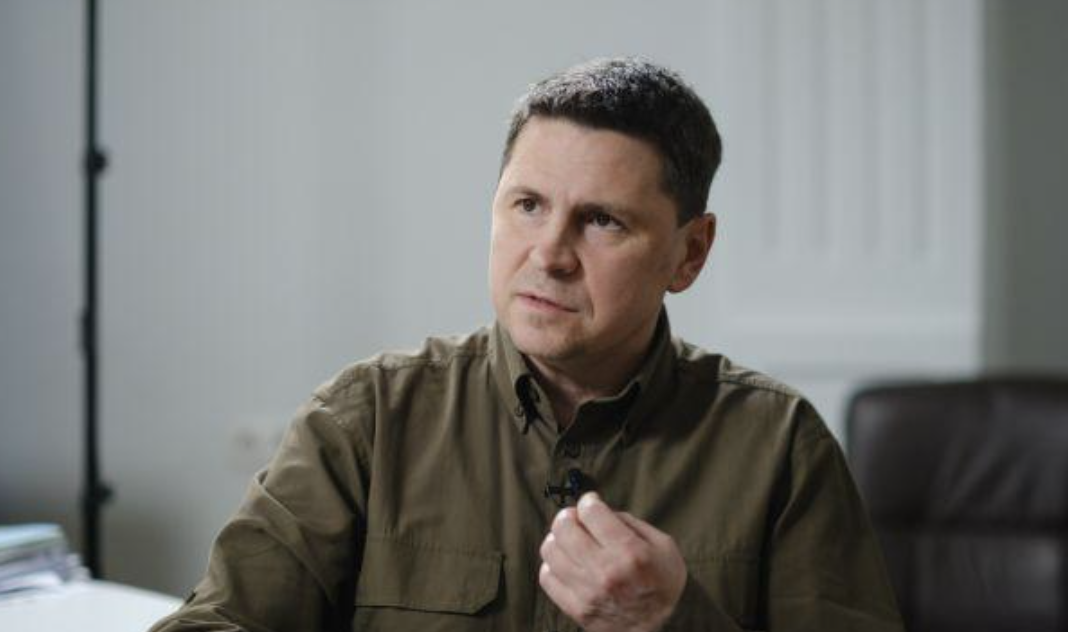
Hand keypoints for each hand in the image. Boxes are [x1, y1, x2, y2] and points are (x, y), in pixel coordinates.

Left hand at [538, 492, 686, 631]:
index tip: (592, 503)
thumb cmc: (663, 584)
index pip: (591, 513)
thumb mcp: (664, 546)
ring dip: (557, 538)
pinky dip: (552, 564)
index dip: (589, 502)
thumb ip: (632, 523)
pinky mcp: (576, 608)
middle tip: (577, 518)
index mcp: (629, 552)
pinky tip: (565, 562)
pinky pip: (547, 577)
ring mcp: (587, 591)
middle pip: (564, 528)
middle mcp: (605, 571)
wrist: (659, 629)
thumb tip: (602, 511)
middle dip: (568, 515)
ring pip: (550, 550)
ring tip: (569, 539)